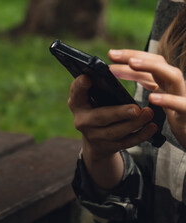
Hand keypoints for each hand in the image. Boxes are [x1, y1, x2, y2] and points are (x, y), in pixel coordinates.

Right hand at [68, 74, 156, 188]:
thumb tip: (113, 70)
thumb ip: (96, 87)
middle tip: (135, 108)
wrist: (95, 138)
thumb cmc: (96, 108)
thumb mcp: (90, 98)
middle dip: (118, 113)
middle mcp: (82, 121)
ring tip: (148, 113)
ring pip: (115, 132)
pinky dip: (140, 135)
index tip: (87, 78)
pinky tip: (151, 127)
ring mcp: (94, 136)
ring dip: (133, 124)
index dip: (80, 86)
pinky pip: (126, 142)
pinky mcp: (108, 146)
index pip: (76, 93)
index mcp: (77, 104)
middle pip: (99, 117)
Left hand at [109, 49, 185, 147]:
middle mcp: (175, 84)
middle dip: (135, 56)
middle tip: (112, 54)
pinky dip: (167, 100)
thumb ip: (145, 82)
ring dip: (152, 67)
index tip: (110, 54)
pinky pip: (181, 104)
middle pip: (158, 63)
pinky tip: (152, 98)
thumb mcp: (157, 95)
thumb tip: (118, 71)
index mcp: (166, 80)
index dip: (130, 56)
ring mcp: (184, 97)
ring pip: (173, 76)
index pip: (148, 62)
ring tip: (132, 64)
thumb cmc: (176, 114)